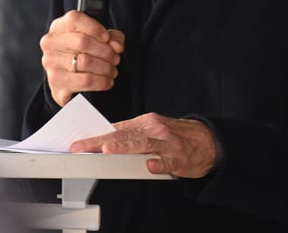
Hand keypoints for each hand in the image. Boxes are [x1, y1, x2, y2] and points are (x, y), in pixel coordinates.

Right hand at [40, 10, 124, 106]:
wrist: (67, 80)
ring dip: (106, 68)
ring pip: (86, 62)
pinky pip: (85, 80)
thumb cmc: (82, 54)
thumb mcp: (98, 39)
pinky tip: (107, 81)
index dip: (94, 27)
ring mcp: (51, 63)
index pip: (74, 19)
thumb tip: (116, 46)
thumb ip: (112, 37)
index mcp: (59, 27)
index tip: (107, 37)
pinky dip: (102, 81)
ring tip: (112, 70)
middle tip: (115, 58)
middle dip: (105, 51)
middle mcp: (51, 43)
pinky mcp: (56, 83)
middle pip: (83, 42)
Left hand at [70, 113, 219, 177]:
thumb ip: (131, 133)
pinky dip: (159, 163)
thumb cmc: (175, 135)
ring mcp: (167, 143)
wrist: (207, 141)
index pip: (116, 129)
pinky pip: (167, 161)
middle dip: (100, 142)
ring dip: (123, 147)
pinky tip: (150, 165)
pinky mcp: (179, 158)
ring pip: (142, 144)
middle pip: (123, 136)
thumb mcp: (152, 129)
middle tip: (82, 147)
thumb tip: (105, 137)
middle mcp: (154, 129)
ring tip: (106, 150)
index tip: (79, 140)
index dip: (96, 135)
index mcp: (145, 122)